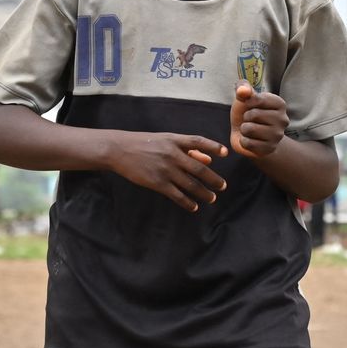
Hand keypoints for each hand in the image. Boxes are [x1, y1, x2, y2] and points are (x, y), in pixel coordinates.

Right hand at [105, 132, 226, 211]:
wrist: (120, 150)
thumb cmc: (145, 143)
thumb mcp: (166, 140)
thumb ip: (188, 148)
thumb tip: (209, 158)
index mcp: (174, 140)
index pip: (198, 141)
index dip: (213, 146)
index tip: (226, 153)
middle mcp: (172, 154)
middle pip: (199, 168)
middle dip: (213, 179)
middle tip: (223, 186)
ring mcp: (165, 169)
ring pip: (190, 184)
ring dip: (204, 193)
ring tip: (212, 198)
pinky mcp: (157, 183)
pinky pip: (177, 195)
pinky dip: (187, 202)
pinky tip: (194, 206)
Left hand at [230, 83, 287, 157]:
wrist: (246, 134)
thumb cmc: (246, 112)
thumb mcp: (244, 97)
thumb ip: (242, 88)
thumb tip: (243, 90)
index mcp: (280, 104)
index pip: (258, 99)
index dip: (248, 102)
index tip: (250, 106)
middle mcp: (283, 120)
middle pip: (254, 114)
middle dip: (246, 117)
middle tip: (251, 120)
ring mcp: (277, 136)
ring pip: (250, 129)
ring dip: (244, 129)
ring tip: (250, 129)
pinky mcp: (269, 149)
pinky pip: (247, 143)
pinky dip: (244, 141)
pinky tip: (250, 139)